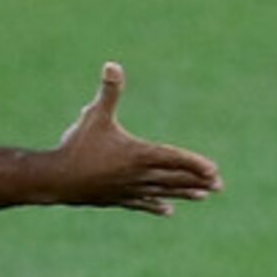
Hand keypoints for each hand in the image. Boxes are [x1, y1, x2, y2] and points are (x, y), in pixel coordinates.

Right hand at [54, 62, 222, 214]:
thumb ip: (109, 92)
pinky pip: (141, 202)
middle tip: (219, 185)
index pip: (172, 159)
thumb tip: (113, 64)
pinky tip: (168, 211)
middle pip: (173, 178)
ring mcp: (128, 189)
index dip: (194, 163)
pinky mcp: (117, 199)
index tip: (213, 170)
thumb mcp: (94, 116)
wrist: (56, 179)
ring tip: (203, 197)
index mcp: (137, 154)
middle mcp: (137, 174)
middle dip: (196, 180)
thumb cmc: (76, 145)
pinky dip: (155, 205)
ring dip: (183, 193)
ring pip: (162, 192)